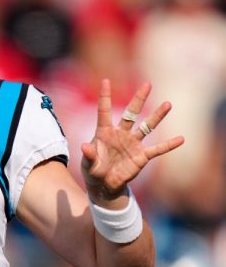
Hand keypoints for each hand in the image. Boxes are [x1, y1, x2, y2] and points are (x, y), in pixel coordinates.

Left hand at [80, 79, 183, 204]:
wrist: (105, 185)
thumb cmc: (93, 171)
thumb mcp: (88, 165)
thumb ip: (89, 155)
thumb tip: (84, 146)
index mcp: (104, 132)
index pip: (104, 111)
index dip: (104, 96)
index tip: (105, 81)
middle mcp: (120, 134)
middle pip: (131, 113)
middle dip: (138, 99)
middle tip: (147, 84)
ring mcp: (132, 144)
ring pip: (146, 127)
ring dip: (156, 116)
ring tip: (167, 104)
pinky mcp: (141, 156)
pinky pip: (157, 149)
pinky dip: (168, 145)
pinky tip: (180, 139)